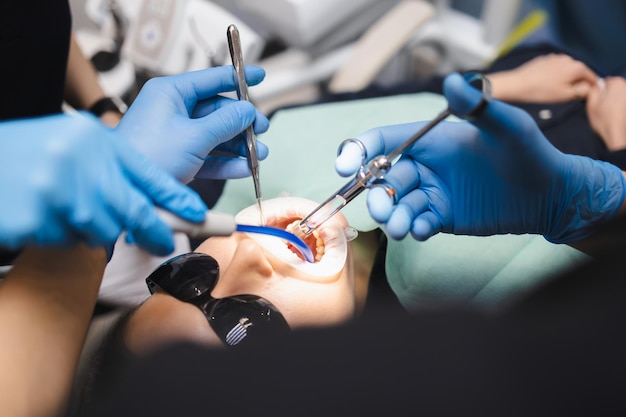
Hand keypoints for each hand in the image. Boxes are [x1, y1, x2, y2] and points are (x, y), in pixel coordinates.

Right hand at [0, 113, 206, 254]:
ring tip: (68, 206)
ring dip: (94, 228)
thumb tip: (153, 198)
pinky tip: (44, 213)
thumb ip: (113, 163)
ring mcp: (55, 193)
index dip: (178, 198)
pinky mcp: (34, 220)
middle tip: (165, 242)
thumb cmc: (26, 152)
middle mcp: (78, 163)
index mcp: (93, 140)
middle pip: (135, 211)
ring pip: (103, 231)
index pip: (149, 174)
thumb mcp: (75, 141)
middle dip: (156, 231)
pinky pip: (68, 241)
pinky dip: (63, 234)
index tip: (199, 215)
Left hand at [117, 66, 269, 183]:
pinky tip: (244, 168)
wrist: (128, 192)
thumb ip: (225, 122)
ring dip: (239, 145)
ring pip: (215, 135)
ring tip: (260, 155)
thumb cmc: (150, 156)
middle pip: (217, 110)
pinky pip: (208, 156)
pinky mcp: (178, 158)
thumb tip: (248, 111)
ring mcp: (176, 135)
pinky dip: (226, 162)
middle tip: (263, 129)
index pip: (211, 79)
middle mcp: (173, 110)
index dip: (238, 78)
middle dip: (242, 122)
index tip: (260, 76)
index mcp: (171, 93)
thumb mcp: (194, 136)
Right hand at [336, 73, 625, 242]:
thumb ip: (478, 108)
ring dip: (393, 216)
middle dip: (378, 194)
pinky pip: (418, 222)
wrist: (548, 195)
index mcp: (431, 140)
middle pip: (384, 178)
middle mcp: (426, 165)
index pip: (385, 141)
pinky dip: (414, 228)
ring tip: (400, 227)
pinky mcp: (441, 217)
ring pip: (398, 204)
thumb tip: (454, 81)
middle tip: (384, 209)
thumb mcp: (507, 127)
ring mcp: (432, 193)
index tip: (343, 165)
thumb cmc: (529, 153)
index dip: (359, 150)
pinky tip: (422, 231)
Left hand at [487, 53, 597, 102]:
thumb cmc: (541, 91)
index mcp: (577, 67)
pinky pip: (556, 69)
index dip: (591, 88)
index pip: (592, 78)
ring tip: (555, 91)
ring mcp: (556, 57)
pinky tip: (546, 84)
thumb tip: (589, 87)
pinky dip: (555, 76)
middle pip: (579, 73)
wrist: (517, 84)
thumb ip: (583, 91)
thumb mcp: (566, 95)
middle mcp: (568, 59)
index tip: (585, 97)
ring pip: (567, 70)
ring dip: (565, 79)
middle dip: (577, 83)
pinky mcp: (545, 59)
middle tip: (568, 96)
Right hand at [586, 76, 625, 150]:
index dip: (600, 91)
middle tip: (604, 107)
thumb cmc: (604, 120)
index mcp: (616, 83)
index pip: (606, 81)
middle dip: (610, 95)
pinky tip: (618, 115)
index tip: (598, 100)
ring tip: (611, 112)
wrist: (618, 134)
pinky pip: (624, 102)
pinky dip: (621, 107)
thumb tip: (594, 86)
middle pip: (615, 87)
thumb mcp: (591, 105)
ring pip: (621, 95)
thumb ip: (592, 91)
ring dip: (616, 101)